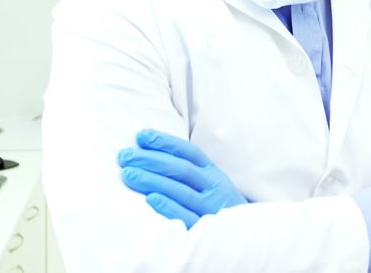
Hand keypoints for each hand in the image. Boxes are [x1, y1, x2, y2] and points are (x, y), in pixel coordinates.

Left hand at [118, 129, 246, 227]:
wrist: (244, 234)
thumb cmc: (217, 204)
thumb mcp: (210, 182)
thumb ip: (188, 168)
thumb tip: (150, 150)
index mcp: (213, 172)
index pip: (189, 152)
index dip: (165, 142)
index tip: (142, 136)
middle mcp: (214, 187)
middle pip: (181, 169)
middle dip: (151, 160)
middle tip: (125, 156)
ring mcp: (210, 207)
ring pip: (180, 191)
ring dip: (153, 181)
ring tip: (129, 174)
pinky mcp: (204, 228)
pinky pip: (185, 216)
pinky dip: (168, 207)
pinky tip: (150, 199)